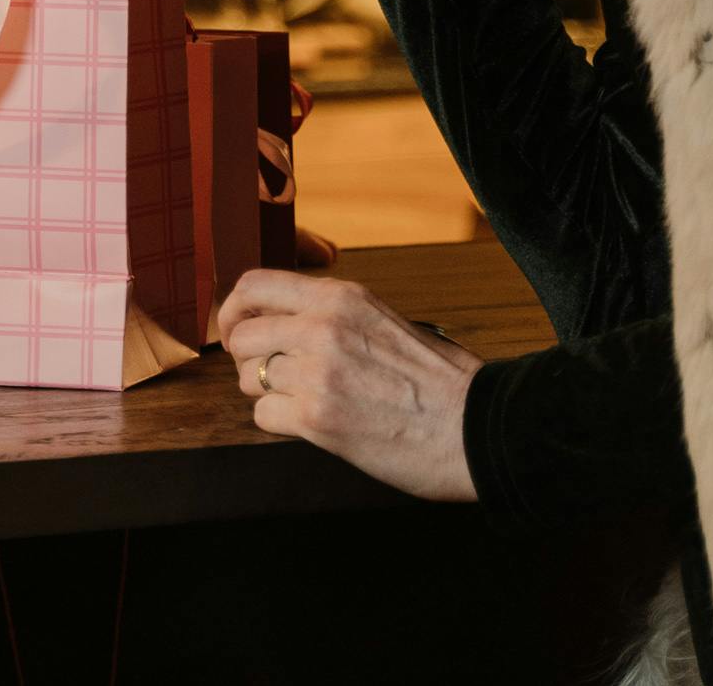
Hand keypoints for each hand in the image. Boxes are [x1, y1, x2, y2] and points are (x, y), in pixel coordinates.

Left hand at [211, 268, 478, 501]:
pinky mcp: (317, 418)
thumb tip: (287, 321)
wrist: (477, 427)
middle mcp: (322, 327)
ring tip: (303, 401)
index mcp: (340, 298)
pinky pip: (263, 416)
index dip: (234, 310)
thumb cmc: (441, 381)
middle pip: (242, 335)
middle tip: (268, 375)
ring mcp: (317, 372)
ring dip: (267, 393)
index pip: (254, 285)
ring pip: (248, 377)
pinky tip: (312, 425)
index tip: (236, 330)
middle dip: (248, 359)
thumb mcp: (384, 320)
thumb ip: (334, 315)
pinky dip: (280, 424)